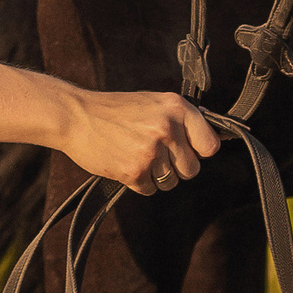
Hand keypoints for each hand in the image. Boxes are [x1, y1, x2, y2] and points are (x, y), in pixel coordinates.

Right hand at [59, 86, 222, 194]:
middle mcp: (168, 128)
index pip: (210, 145)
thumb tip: (216, 138)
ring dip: (155, 176)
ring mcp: (151, 151)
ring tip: (135, 155)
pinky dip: (139, 182)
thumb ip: (181, 119)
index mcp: (177, 108)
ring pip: (171, 182)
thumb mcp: (153, 103)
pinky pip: (150, 190)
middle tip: (154, 154)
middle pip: (192, 169)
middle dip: (176, 168)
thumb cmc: (116, 110)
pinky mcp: (135, 171)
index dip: (199, 151)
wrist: (76, 116)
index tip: (187, 150)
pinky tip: (125, 163)